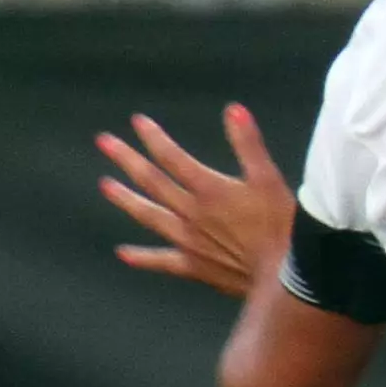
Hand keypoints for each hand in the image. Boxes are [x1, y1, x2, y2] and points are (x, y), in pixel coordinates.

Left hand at [97, 104, 296, 298]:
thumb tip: (233, 110)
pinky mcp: (192, 266)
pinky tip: (123, 253)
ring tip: (105, 185)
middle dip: (127, 159)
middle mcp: (190, 213)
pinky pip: (161, 260)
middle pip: (152, 182)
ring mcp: (186, 241)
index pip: (173, 158)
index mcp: (208, 189)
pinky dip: (141, 257)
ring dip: (125, 199)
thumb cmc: (281, 226)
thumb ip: (249, 144)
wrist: (282, 276)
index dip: (154, 138)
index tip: (137, 122)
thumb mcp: (270, 179)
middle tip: (103, 142)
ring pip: (149, 215)